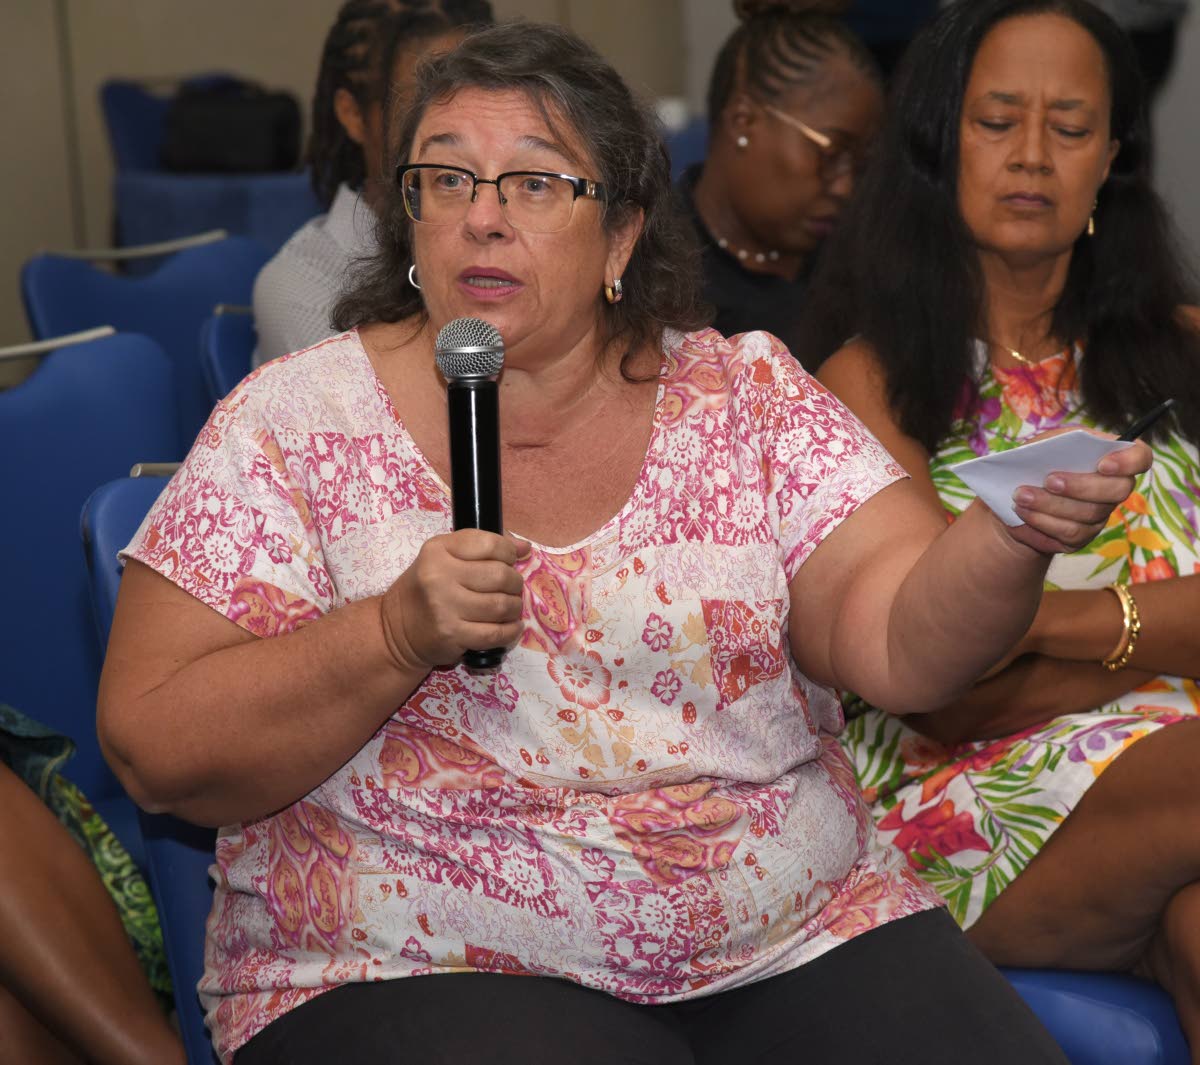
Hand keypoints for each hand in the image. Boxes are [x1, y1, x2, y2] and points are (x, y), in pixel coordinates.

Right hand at [380, 529, 529, 670]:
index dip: (509, 552)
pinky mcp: (452, 634)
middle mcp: (439, 576)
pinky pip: (496, 633)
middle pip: (500, 575)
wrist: (396, 629)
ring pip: (501, 605)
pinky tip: (512, 627)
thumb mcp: (443, 558)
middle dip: (515, 583)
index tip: (510, 561)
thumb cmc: (425, 589)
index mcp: (438, 550)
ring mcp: (445, 607)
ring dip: (515, 608)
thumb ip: (482, 548)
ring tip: (511, 608)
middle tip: (513, 589)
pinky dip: (511, 631)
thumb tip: (525, 547)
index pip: (489, 543)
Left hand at [1007, 436, 1151, 554]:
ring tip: (1021, 496)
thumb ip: (1054, 443)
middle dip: (1080, 486)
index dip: (1129, 461)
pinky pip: (1070, 534)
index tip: (1103, 464)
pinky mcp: (1082, 537)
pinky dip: (1042, 523)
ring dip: (1051, 506)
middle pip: (1117, 491)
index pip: (1140, 457)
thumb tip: (1056, 451)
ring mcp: (1100, 515)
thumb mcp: (1041, 443)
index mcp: (1109, 457)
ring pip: (1088, 515)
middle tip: (1048, 481)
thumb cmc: (1034, 463)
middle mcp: (1113, 488)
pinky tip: (1022, 514)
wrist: (1013, 496)